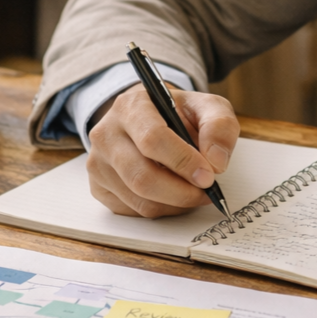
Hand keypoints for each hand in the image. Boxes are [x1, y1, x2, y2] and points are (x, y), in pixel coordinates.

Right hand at [86, 86, 238, 216]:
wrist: (153, 118)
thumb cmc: (179, 114)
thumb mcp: (207, 107)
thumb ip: (219, 126)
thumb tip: (216, 162)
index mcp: (131, 106)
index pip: (152, 139)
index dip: (183, 162)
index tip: (208, 176)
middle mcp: (106, 134)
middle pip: (142, 177)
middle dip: (182, 192)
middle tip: (207, 192)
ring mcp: (98, 163)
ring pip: (139, 199)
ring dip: (176, 204)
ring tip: (194, 192)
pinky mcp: (99, 187)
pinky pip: (134, 211)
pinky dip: (162, 209)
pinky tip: (174, 195)